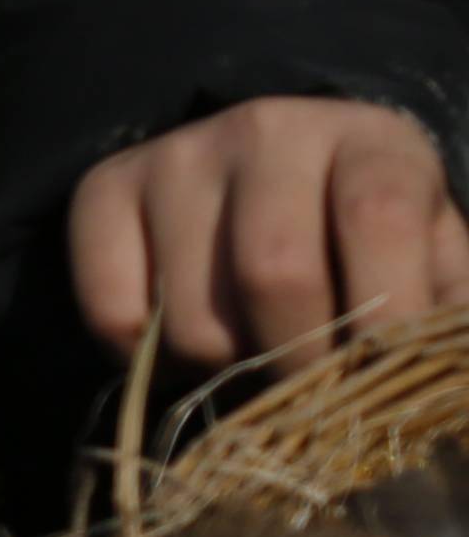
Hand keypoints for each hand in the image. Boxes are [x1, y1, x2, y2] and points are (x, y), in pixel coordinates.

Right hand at [68, 95, 468, 370]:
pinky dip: (152, 363)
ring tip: (257, 357)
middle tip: (317, 396)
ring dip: (229, 371)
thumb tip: (447, 407)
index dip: (387, 313)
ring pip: (192, 315)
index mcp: (370, 141)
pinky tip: (194, 346)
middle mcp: (266, 129)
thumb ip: (449, 325)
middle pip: (273, 270)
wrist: (280, 184)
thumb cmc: (379, 248)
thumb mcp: (439, 267)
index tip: (384, 377)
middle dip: (302, 365)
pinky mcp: (103, 188)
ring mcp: (175, 154)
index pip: (378, 216)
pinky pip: (113, 312)